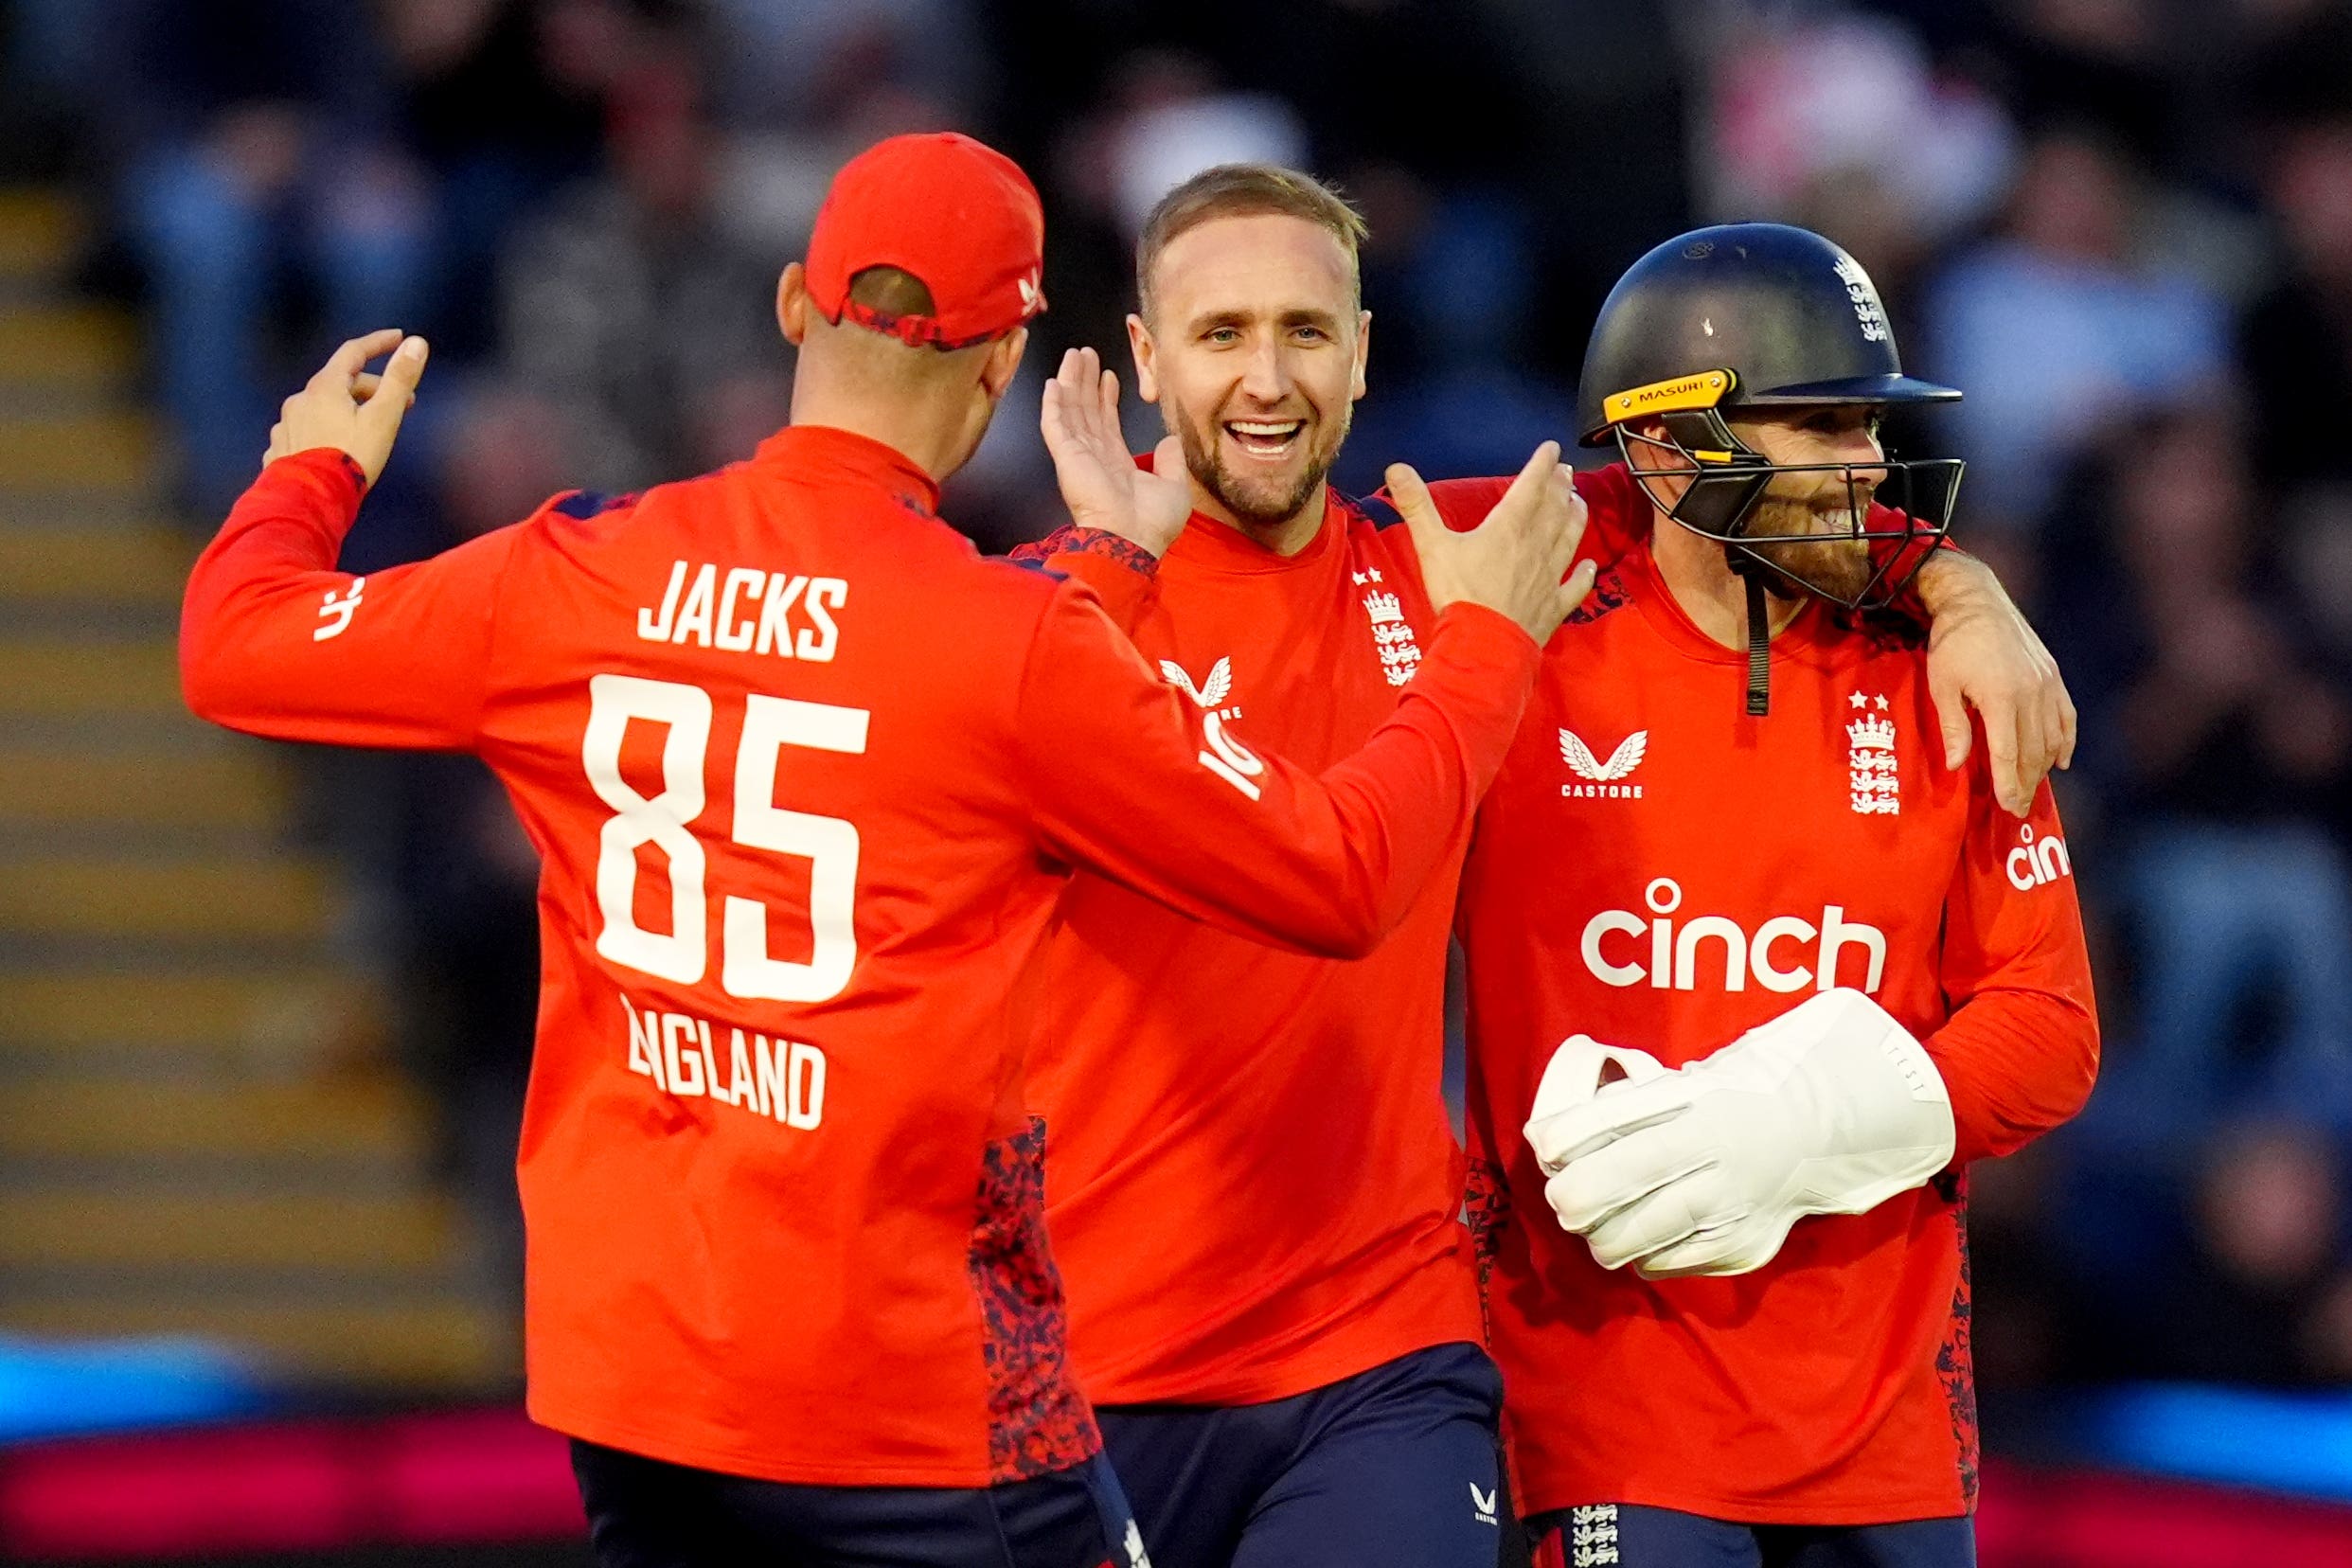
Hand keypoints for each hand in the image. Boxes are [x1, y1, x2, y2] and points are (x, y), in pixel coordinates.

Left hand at [265, 330, 429, 488]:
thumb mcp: (383, 418)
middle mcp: (300, 399)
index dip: (378, 343)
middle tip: (401, 405)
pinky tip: (333, 446)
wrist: (310, 500)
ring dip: (346, 410)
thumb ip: (399, 380)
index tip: (398, 338)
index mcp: (325, 387)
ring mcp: (286, 425)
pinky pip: (304, 430)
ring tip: (366, 430)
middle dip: (371, 388)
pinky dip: (324, 429)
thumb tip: (417, 342)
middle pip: (339, 382)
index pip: (353, 352)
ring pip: (321, 407)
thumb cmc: (351, 457)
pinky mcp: (280, 449)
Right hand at [1040, 346, 1190, 556]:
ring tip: (1075, 355)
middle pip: (1087, 410)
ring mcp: (1078, 456)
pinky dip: (1053, 404)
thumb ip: (1171, 461)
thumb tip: (1169, 439)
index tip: (1109, 376)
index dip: (1107, 398)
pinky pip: (1056, 424)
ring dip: (1072, 382)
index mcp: (1117, 465)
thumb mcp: (1174, 487)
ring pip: (1072, 410)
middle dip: (1086, 381)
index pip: (1108, 424)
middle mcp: (1095, 458)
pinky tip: (1054, 382)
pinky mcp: (1066, 456)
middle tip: (1086, 354)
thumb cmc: (1152, 524)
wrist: (1131, 540)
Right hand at [1389, 442, 1597, 643]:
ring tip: (1580, 502)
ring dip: (1575, 518)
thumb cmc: (1459, 594)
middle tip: (1567, 471)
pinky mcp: (1554, 606)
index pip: (1530, 486)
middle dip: (1561, 486)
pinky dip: (1584, 575)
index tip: (1552, 448)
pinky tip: (1590, 566)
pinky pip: (1575, 586)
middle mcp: (1535, 546)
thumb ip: (1416, 505)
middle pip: (1554, 509)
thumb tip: (1395, 468)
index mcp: (1508, 527)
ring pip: (1569, 539)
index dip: (1541, 464)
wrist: (1484, 645)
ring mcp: (1549, 576)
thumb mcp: (1431, 545)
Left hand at [1533, 990, 1953, 1278]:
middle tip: (1564, 1205)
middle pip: (1626, 1182)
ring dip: (1605, 1239)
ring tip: (1596, 1234)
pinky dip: (1647, 1257)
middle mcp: (1715, 1150)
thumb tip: (1546, 1139)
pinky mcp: (1743, 1243)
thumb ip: (1621, 1110)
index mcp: (1696, 1103)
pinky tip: (1640, 1246)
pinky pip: (1675, 1261)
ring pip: (1645, 1233)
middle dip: (1578, 1201)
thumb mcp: (1682, 1086)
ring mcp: (1732, 1201)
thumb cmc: (1731, 1100)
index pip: (1619, 1123)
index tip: (1543, 1152)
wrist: (1822, 1129)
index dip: (1570, 1141)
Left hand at [1917, 552, 2075, 816]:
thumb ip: (1954, 727)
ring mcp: (2047, 683)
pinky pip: (2066, 716)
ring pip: (2052, 737)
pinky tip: (2060, 762)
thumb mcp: (1942, 686)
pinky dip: (2065, 741)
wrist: (1976, 600)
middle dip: (2026, 784)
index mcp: (2001, 698)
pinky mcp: (2053, 675)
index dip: (2008, 784)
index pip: (2008, 754)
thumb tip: (1957, 766)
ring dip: (2043, 768)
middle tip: (2019, 809)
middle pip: (2033, 752)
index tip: (2008, 807)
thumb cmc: (1951, 644)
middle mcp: (2031, 693)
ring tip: (2032, 789)